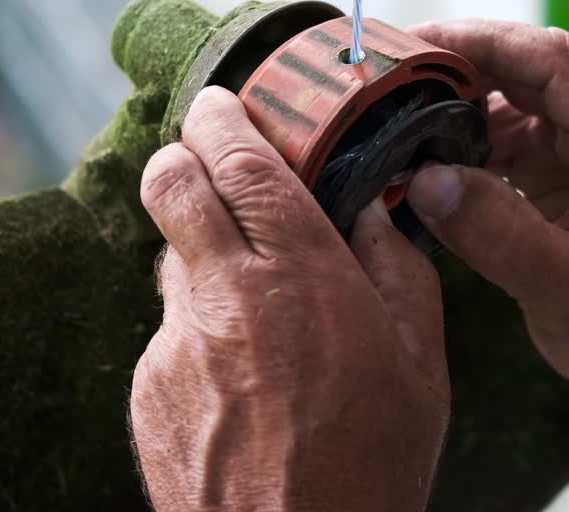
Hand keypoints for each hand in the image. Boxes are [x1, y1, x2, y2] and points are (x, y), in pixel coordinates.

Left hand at [130, 87, 448, 511]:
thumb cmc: (373, 463)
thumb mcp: (422, 362)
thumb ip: (399, 269)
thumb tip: (373, 211)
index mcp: (302, 277)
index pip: (240, 162)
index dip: (221, 119)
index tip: (222, 104)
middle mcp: (226, 297)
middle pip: (171, 184)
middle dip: (184, 156)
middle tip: (211, 161)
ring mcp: (175, 345)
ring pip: (171, 258)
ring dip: (202, 253)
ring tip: (253, 299)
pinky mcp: (147, 389)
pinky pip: (168, 329)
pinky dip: (199, 327)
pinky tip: (242, 374)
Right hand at [405, 20, 568, 454]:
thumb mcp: (561, 287)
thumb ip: (495, 233)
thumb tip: (425, 177)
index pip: (554, 62)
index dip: (485, 41)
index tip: (416, 43)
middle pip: (531, 65)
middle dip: (461, 58)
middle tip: (387, 65)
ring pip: (515, 93)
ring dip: (457, 95)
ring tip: (392, 102)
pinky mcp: (562, 168)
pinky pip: (508, 130)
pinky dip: (464, 133)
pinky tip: (420, 147)